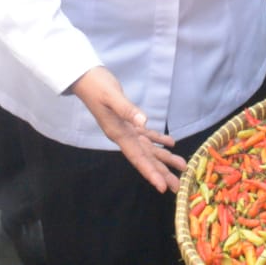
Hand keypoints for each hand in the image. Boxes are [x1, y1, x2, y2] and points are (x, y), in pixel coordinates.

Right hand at [69, 67, 185, 191]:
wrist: (84, 79)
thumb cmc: (96, 86)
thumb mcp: (111, 96)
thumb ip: (126, 109)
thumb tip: (144, 122)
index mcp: (118, 133)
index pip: (137, 157)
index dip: (150, 172)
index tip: (161, 187)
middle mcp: (122, 136)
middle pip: (145, 158)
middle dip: (161, 172)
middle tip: (177, 186)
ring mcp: (125, 129)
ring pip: (148, 148)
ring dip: (164, 157)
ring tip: (181, 166)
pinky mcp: (128, 121)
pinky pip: (145, 134)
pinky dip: (158, 139)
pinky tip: (170, 143)